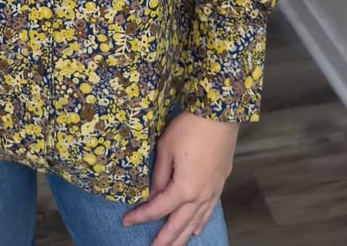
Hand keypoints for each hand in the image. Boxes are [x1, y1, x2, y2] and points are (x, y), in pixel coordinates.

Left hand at [121, 111, 238, 243]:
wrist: (219, 113)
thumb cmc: (189, 127)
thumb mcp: (165, 148)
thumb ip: (159, 175)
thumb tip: (154, 194)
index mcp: (184, 188)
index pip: (158, 209)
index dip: (141, 216)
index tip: (126, 221)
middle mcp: (200, 195)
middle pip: (178, 223)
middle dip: (164, 239)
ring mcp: (212, 190)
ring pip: (195, 221)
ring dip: (182, 237)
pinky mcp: (220, 182)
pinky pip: (209, 210)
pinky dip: (200, 222)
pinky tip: (195, 230)